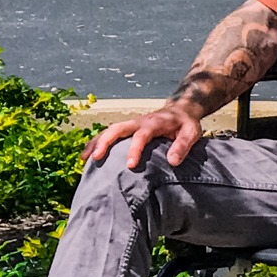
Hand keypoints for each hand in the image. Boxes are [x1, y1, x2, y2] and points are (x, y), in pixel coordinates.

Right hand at [86, 100, 204, 170]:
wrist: (180, 110)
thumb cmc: (186, 124)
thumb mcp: (191, 133)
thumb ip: (183, 145)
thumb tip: (172, 161)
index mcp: (154, 123)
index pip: (141, 136)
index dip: (135, 150)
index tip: (130, 166)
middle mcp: (138, 122)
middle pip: (117, 129)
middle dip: (105, 142)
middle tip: (96, 158)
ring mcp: (131, 125)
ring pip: (109, 131)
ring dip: (96, 143)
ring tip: (84, 159)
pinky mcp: (127, 129)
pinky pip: (108, 134)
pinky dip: (96, 143)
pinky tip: (86, 156)